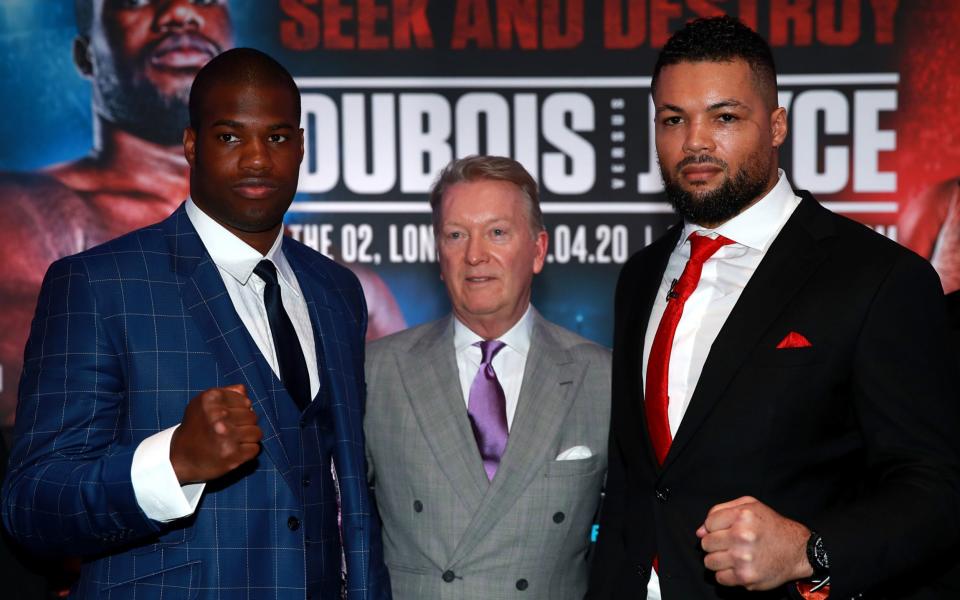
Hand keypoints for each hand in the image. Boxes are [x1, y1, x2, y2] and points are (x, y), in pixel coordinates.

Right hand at [170, 384, 262, 483]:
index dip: (240, 411)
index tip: (228, 418)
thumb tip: (244, 391)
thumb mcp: (203, 403)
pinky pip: (255, 448)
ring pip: (257, 432)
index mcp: (212, 398)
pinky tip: (233, 451)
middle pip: (253, 417)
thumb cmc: (195, 427)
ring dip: (247, 438)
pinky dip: (247, 451)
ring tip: (232, 441)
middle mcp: (218, 416)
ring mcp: (226, 436)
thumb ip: (226, 393)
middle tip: (229, 431)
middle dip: (244, 424)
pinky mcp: (232, 455)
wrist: (180, 456)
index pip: (246, 401)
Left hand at [696, 496, 812, 590]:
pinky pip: (720, 577)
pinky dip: (726, 574)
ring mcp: (743, 558)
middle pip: (706, 544)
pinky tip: (737, 567)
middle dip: (715, 544)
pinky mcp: (746, 577)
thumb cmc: (772, 526)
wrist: (798, 550)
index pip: (708, 524)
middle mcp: (741, 536)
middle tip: (729, 544)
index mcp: (741, 516)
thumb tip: (700, 531)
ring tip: (732, 556)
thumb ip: (720, 511)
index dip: (715, 528)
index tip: (726, 531)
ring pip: (709, 562)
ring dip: (718, 560)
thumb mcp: (750, 505)